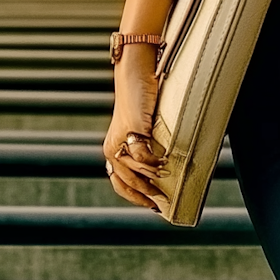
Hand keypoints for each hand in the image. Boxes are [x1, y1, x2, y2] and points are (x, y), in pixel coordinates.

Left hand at [102, 45, 164, 209]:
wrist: (136, 74)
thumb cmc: (140, 100)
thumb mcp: (140, 129)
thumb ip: (143, 148)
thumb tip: (161, 169)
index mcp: (112, 150)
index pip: (120, 184)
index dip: (134, 197)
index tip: (151, 206)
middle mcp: (112, 148)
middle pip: (128, 182)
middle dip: (146, 194)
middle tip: (162, 201)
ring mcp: (120, 140)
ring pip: (136, 171)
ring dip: (152, 177)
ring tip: (167, 178)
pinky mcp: (132, 130)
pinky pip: (143, 156)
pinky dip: (155, 162)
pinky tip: (165, 161)